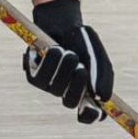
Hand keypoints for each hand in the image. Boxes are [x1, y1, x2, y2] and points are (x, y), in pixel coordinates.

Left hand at [24, 0, 112, 122]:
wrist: (62, 23)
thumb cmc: (82, 42)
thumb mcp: (98, 57)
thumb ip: (103, 77)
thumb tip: (103, 99)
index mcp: (85, 91)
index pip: (88, 114)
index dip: (90, 115)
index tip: (94, 109)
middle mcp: (66, 92)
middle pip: (71, 103)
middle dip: (77, 86)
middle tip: (82, 69)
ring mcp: (49, 86)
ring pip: (56, 89)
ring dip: (64, 68)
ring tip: (68, 51)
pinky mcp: (34, 77)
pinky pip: (41, 78)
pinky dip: (50, 62)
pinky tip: (54, 48)